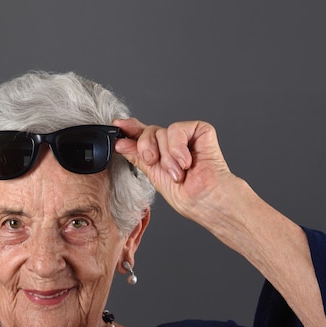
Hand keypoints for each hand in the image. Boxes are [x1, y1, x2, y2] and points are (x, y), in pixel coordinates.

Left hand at [113, 118, 236, 220]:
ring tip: (178, 173)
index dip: (129, 128)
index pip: (142, 135)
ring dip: (166, 157)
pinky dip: (178, 147)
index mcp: (161, 154)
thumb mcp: (154, 176)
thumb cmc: (189, 197)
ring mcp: (187, 137)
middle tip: (154, 163)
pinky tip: (187, 162)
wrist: (209, 201)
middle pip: (148, 131)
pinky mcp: (201, 131)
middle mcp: (173, 144)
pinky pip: (177, 129)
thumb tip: (120, 142)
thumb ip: (138, 157)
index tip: (117, 125)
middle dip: (146, 148)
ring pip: (161, 131)